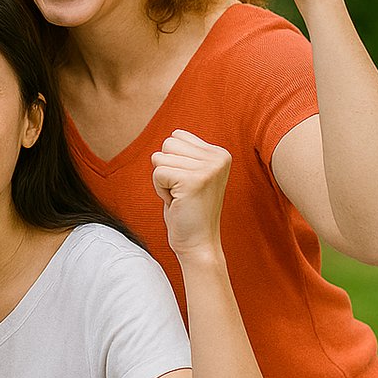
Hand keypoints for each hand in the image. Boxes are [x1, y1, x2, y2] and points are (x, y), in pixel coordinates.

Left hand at [152, 129, 230, 258]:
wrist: (198, 243)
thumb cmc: (188, 209)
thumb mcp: (192, 174)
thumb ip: (187, 154)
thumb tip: (173, 134)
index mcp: (220, 153)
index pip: (176, 136)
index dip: (172, 161)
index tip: (185, 182)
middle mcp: (219, 157)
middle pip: (166, 144)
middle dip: (165, 169)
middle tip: (181, 191)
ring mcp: (209, 168)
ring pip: (159, 158)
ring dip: (162, 180)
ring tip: (180, 197)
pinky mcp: (195, 181)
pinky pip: (157, 173)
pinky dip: (160, 190)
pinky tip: (176, 202)